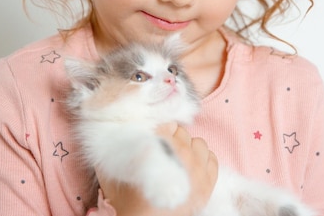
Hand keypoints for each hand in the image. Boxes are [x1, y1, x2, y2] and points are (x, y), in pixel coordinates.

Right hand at [97, 123, 217, 215]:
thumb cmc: (128, 199)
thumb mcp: (111, 171)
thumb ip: (113, 146)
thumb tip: (115, 127)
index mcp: (158, 145)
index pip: (166, 123)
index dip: (159, 130)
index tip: (154, 138)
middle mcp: (181, 153)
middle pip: (182, 132)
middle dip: (172, 139)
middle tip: (163, 152)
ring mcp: (197, 168)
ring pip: (198, 143)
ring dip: (189, 148)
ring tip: (178, 160)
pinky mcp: (208, 182)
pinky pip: (211, 158)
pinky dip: (202, 160)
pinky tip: (191, 168)